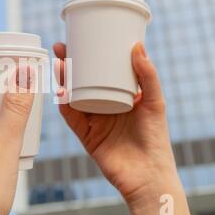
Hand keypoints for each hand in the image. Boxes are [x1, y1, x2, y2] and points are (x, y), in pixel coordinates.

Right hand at [54, 42, 192, 214]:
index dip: (89, 56)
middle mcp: (103, 105)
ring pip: (72, 96)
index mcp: (120, 95)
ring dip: (62, 80)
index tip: (81, 39)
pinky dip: (63, 104)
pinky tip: (59, 91)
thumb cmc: (156, 139)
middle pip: (81, 81)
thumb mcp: (155, 102)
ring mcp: (92, 120)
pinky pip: (70, 117)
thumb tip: (138, 46)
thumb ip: (148, 76)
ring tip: (58, 64)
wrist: (147, 175)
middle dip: (69, 64)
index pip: (101, 71)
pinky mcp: (85, 135)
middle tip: (62, 48)